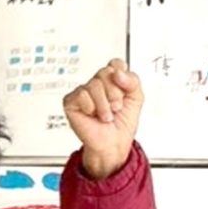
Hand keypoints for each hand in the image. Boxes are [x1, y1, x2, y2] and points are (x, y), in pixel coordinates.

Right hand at [63, 59, 143, 179]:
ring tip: (105, 115)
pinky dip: (91, 107)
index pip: (115, 64)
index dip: (121, 74)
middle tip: (116, 106)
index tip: (124, 88)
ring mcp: (84, 92)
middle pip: (105, 72)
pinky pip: (82, 94)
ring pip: (94, 84)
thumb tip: (118, 72)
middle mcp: (97, 84)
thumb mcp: (136, 99)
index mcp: (112, 81)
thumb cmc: (121, 125)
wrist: (112, 144)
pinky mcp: (71, 101)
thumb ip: (133, 81)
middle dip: (115, 93)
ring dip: (104, 104)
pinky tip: (92, 114)